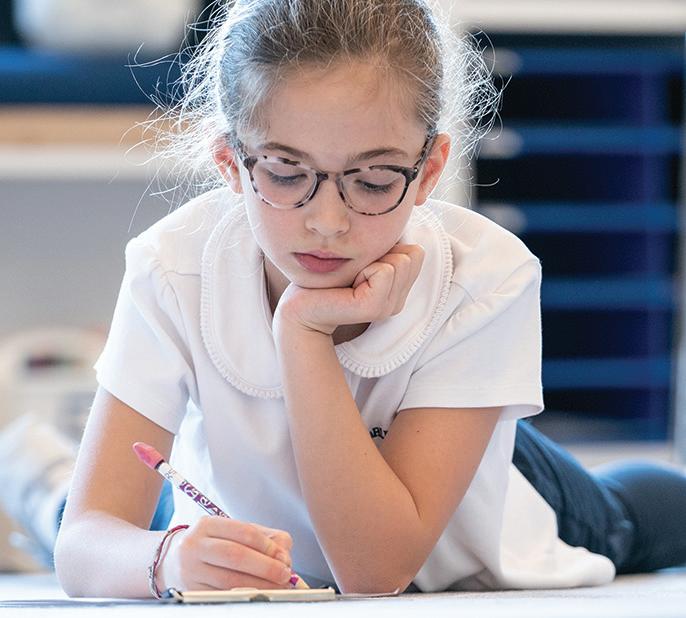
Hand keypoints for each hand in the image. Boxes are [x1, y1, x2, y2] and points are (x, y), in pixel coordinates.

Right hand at [156, 516, 294, 590]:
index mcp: (207, 525)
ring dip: (259, 584)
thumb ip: (261, 536)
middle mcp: (194, 545)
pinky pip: (221, 594)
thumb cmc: (211, 545)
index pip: (243, 532)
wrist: (170, 562)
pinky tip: (258, 593)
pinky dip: (244, 594)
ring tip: (277, 586)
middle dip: (265, 567)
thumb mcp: (230, 532)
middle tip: (285, 574)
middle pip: (236, 556)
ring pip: (229, 580)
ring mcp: (189, 570)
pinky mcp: (190, 591)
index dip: (267, 545)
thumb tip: (284, 551)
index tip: (284, 556)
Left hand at [274, 243, 424, 335]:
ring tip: (351, 278)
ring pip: (401, 261)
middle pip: (413, 254)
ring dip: (371, 260)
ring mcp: (389, 307)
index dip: (388, 247)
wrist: (302, 306)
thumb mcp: (365, 257)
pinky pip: (385, 270)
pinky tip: (348, 284)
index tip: (363, 264)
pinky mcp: (374, 308)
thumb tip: (405, 220)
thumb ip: (387, 245)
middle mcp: (398, 301)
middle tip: (355, 271)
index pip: (416, 252)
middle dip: (381, 252)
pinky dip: (364, 268)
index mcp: (398, 290)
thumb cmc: (328, 276)